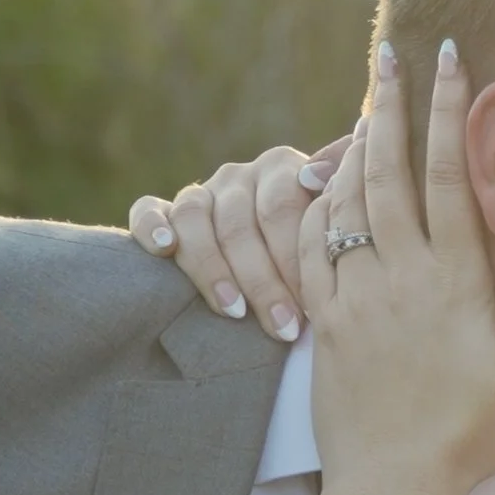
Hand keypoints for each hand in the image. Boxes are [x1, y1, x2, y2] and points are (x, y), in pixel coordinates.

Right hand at [128, 130, 356, 340]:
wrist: (278, 267)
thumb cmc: (321, 253)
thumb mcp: (341, 227)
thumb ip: (346, 200)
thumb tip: (342, 167)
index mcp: (284, 169)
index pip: (284, 208)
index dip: (296, 258)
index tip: (314, 306)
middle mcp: (241, 175)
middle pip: (243, 222)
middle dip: (265, 280)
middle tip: (286, 327)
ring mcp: (201, 192)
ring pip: (196, 221)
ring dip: (214, 269)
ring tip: (236, 312)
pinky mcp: (164, 212)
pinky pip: (148, 211)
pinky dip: (154, 227)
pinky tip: (166, 250)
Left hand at [298, 37, 494, 494]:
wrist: (391, 487)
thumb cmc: (470, 434)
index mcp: (453, 282)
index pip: (449, 176)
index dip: (448, 111)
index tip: (448, 58)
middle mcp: (398, 276)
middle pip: (388, 170)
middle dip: (390, 106)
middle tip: (388, 56)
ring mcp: (353, 295)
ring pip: (347, 199)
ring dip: (355, 146)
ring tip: (364, 106)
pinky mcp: (321, 318)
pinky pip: (312, 244)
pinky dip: (320, 202)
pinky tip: (327, 184)